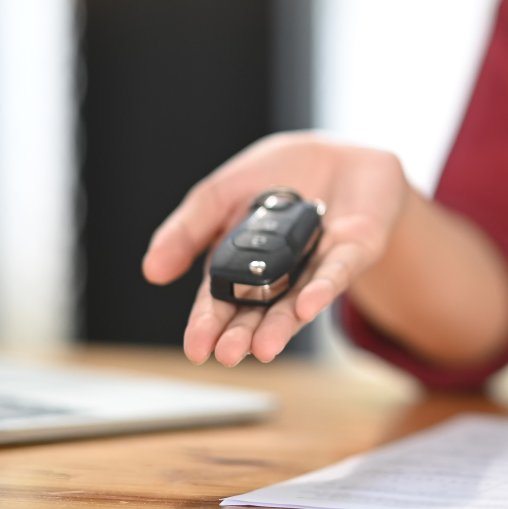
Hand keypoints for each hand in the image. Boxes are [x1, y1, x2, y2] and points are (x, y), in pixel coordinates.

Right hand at [142, 132, 408, 366]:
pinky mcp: (355, 249)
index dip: (209, 323)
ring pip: (299, 299)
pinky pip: (340, 270)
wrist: (338, 153)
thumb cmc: (276, 175)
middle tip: (227, 355)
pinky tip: (308, 305)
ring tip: (263, 348)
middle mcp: (281, 275)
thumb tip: (151, 271)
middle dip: (243, 333)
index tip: (196, 349)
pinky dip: (324, 287)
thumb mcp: (222, 193)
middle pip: (260, 309)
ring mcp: (319, 265)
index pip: (222, 299)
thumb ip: (189, 229)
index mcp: (243, 264)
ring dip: (282, 325)